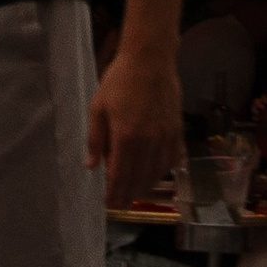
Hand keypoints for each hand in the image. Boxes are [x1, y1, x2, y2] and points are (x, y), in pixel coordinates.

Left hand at [88, 42, 183, 207]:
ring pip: (156, 172)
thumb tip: (90, 165)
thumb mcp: (98, 107)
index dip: (114, 193)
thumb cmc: (119, 81)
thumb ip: (95, 139)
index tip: (108, 204)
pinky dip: (163, 172)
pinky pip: (172, 159)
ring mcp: (165, 137)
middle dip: (128, 195)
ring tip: (135, 194)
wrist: (150, 60)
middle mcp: (148, 142)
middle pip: (138, 178)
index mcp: (126, 137)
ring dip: (145, 187)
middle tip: (120, 206)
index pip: (119, 175)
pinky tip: (155, 175)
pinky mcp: (176, 130)